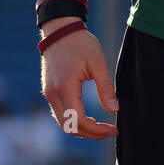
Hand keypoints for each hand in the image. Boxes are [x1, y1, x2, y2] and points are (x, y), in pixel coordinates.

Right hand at [40, 18, 118, 138]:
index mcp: (65, 88)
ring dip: (82, 130)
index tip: (113, 129)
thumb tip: (114, 110)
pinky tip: (89, 119)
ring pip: (63, 124)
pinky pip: (59, 114)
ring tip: (102, 128)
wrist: (61, 31)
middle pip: (69, 127)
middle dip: (91, 134)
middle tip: (110, 131)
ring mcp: (48, 94)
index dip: (97, 130)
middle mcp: (53, 95)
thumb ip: (106, 88)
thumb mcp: (99, 63)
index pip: (79, 121)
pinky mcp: (49, 92)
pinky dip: (73, 121)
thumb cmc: (81, 43)